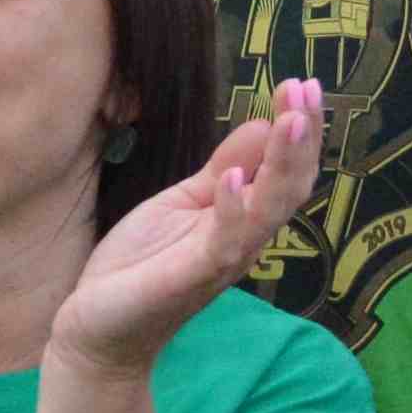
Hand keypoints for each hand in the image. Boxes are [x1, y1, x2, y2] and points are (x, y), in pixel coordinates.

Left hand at [54, 77, 321, 372]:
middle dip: (303, 138)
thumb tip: (264, 125)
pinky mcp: (191, 276)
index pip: (287, 171)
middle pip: (290, 187)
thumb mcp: (184, 201)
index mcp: (245, 218)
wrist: (101, 328)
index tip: (304, 84)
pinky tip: (229, 177)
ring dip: (281, 164)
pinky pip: (221, 243)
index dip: (300, 130)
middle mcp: (245, 239)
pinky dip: (229, 209)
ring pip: (267, 211)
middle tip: (309, 90)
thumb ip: (225, 166)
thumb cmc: (144, 264)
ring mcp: (221, 260)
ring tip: (289, 119)